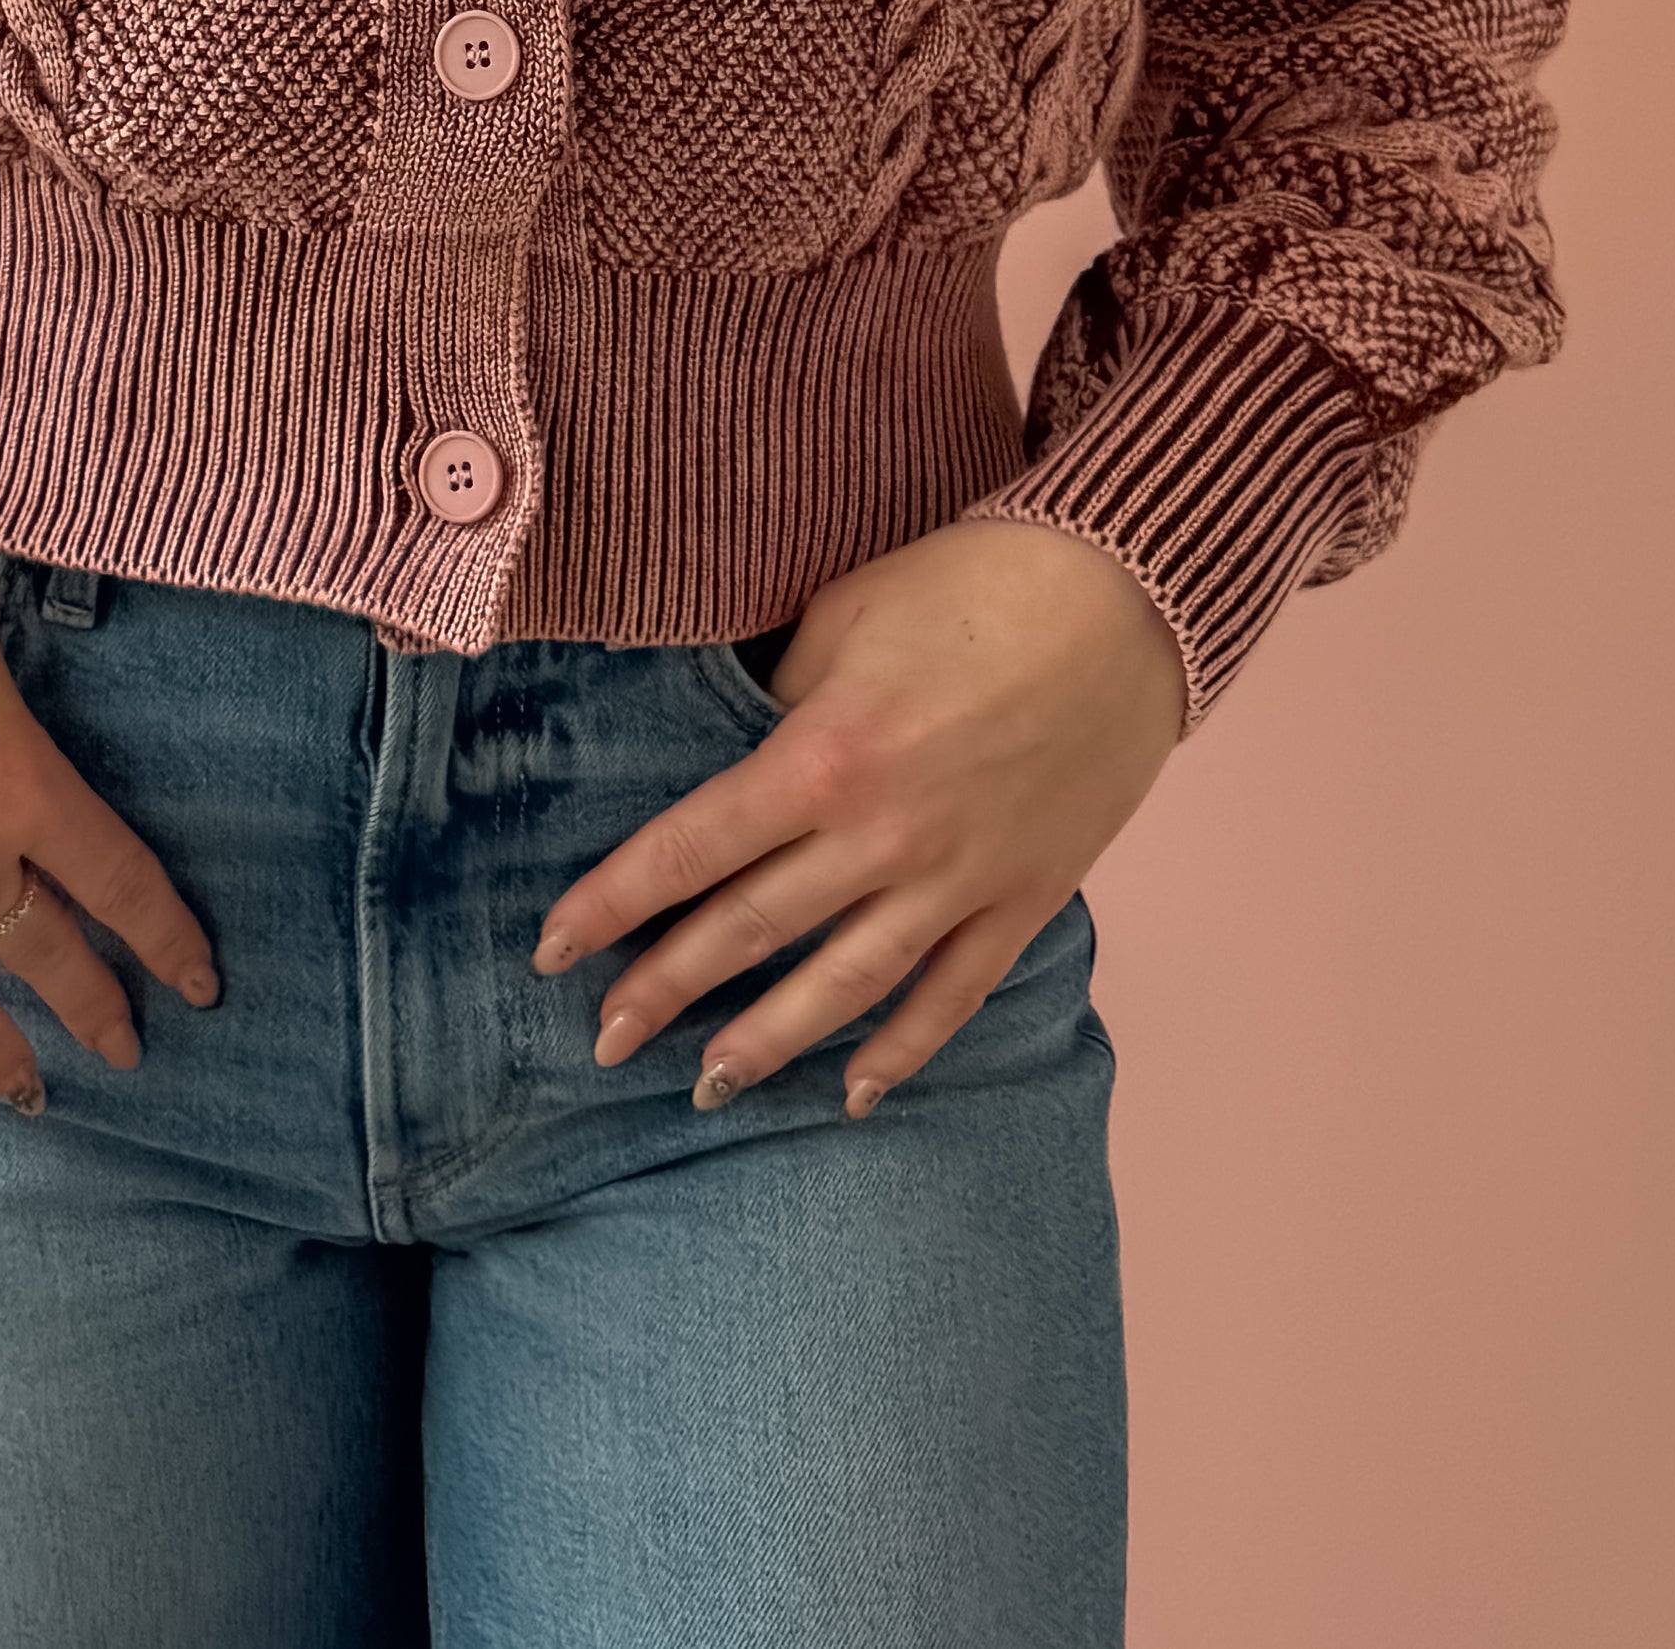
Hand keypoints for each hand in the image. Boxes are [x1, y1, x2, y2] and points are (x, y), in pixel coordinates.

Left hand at [531, 520, 1186, 1117]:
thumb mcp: (842, 615)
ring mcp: (955, 878)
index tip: (551, 949)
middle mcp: (879, 835)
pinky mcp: (1022, 897)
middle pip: (749, 930)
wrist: (1123, 596)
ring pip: (841, 985)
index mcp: (821, 755)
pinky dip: (903, 1050)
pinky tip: (856, 1090)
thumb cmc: (969, 584)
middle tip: (602, 1041)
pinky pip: (951, 995)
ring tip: (707, 1084)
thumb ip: (780, 696)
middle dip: (665, 990)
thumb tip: (732, 748)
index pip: (689, 848)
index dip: (613, 903)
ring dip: (768, 1042)